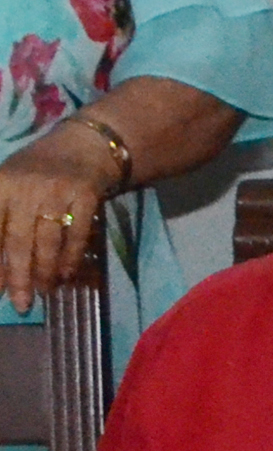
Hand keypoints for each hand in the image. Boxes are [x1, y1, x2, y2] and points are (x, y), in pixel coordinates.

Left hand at [0, 129, 109, 311]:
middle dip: (18, 275)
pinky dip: (71, 257)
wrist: (83, 147)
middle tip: (20, 303)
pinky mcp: (86, 195)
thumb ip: (0, 219)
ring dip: (46, 271)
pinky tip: (66, 274)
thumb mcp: (7, 185)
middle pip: (17, 239)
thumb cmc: (36, 172)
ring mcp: (57, 190)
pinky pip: (77, 234)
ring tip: (44, 291)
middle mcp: (25, 187)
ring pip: (48, 240)